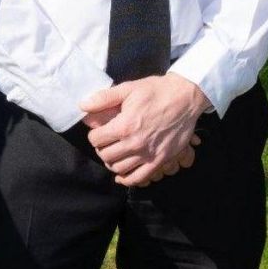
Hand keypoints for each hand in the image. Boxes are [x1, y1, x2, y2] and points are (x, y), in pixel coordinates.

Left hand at [79, 99, 199, 183]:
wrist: (185, 97)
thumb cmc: (156, 91)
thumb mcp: (128, 89)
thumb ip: (103, 98)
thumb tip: (82, 106)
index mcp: (124, 126)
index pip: (96, 140)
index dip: (94, 135)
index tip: (99, 132)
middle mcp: (134, 143)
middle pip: (106, 155)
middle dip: (102, 149)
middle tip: (106, 142)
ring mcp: (148, 154)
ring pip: (119, 168)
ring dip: (112, 162)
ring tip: (114, 154)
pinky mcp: (160, 161)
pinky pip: (138, 178)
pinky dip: (127, 179)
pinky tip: (122, 175)